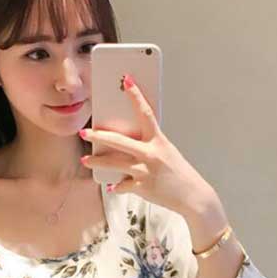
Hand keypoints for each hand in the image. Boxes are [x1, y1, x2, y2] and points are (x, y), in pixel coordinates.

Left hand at [79, 73, 217, 216]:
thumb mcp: (166, 152)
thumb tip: (127, 143)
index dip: (136, 96)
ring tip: (86, 159)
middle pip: (119, 141)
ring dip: (97, 161)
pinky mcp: (141, 187)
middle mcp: (150, 154)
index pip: (145, 113)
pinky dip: (117, 186)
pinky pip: (122, 186)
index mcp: (159, 141)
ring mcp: (145, 171)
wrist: (192, 195)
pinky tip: (112, 186)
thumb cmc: (178, 173)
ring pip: (114, 163)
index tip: (126, 81)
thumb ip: (148, 146)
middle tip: (85, 131)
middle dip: (99, 135)